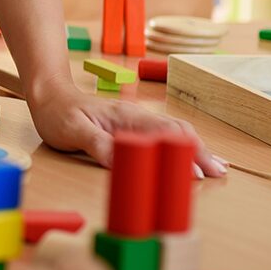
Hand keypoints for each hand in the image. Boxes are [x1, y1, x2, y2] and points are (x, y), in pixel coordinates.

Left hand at [27, 81, 227, 176]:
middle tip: (220, 174)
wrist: (49, 95)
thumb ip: (98, 145)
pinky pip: (165, 135)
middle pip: (178, 132)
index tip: (197, 174)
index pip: (164, 134)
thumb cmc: (59, 113)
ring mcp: (137, 121)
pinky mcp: (133, 127)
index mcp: (127, 117)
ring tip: (217, 167)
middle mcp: (137, 117)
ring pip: (175, 133)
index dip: (183, 153)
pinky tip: (191, 155)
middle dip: (201, 152)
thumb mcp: (73, 132)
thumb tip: (124, 161)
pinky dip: (183, 146)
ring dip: (197, 149)